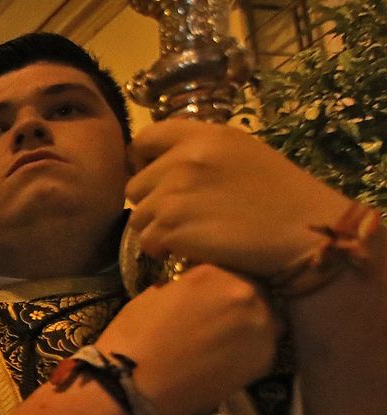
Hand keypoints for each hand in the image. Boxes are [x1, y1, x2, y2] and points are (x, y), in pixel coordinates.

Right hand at [95, 264, 280, 414]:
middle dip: (239, 305)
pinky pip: (262, 350)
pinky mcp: (264, 359)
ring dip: (248, 329)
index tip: (210, 299)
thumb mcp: (156, 294)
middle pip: (255, 293)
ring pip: (265, 321)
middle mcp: (245, 292)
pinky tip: (222, 364)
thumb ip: (188, 287)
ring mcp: (260, 326)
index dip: (221, 287)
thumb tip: (198, 293)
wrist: (131, 383)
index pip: (231, 270)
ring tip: (221, 346)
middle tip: (218, 324)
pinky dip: (247, 355)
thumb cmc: (132, 338)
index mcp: (215, 271)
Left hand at [126, 121, 353, 278]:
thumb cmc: (284, 196)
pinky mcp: (172, 226)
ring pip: (138, 217)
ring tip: (189, 235)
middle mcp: (184, 159)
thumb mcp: (244, 154)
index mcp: (204, 135)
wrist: (307, 231)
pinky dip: (161, 250)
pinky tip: (188, 250)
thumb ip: (202, 153)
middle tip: (180, 217)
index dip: (142, 161)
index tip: (155, 180)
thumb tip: (163, 166)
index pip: (145, 138)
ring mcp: (174, 193)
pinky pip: (147, 241)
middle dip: (152, 203)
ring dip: (156, 230)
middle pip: (135, 185)